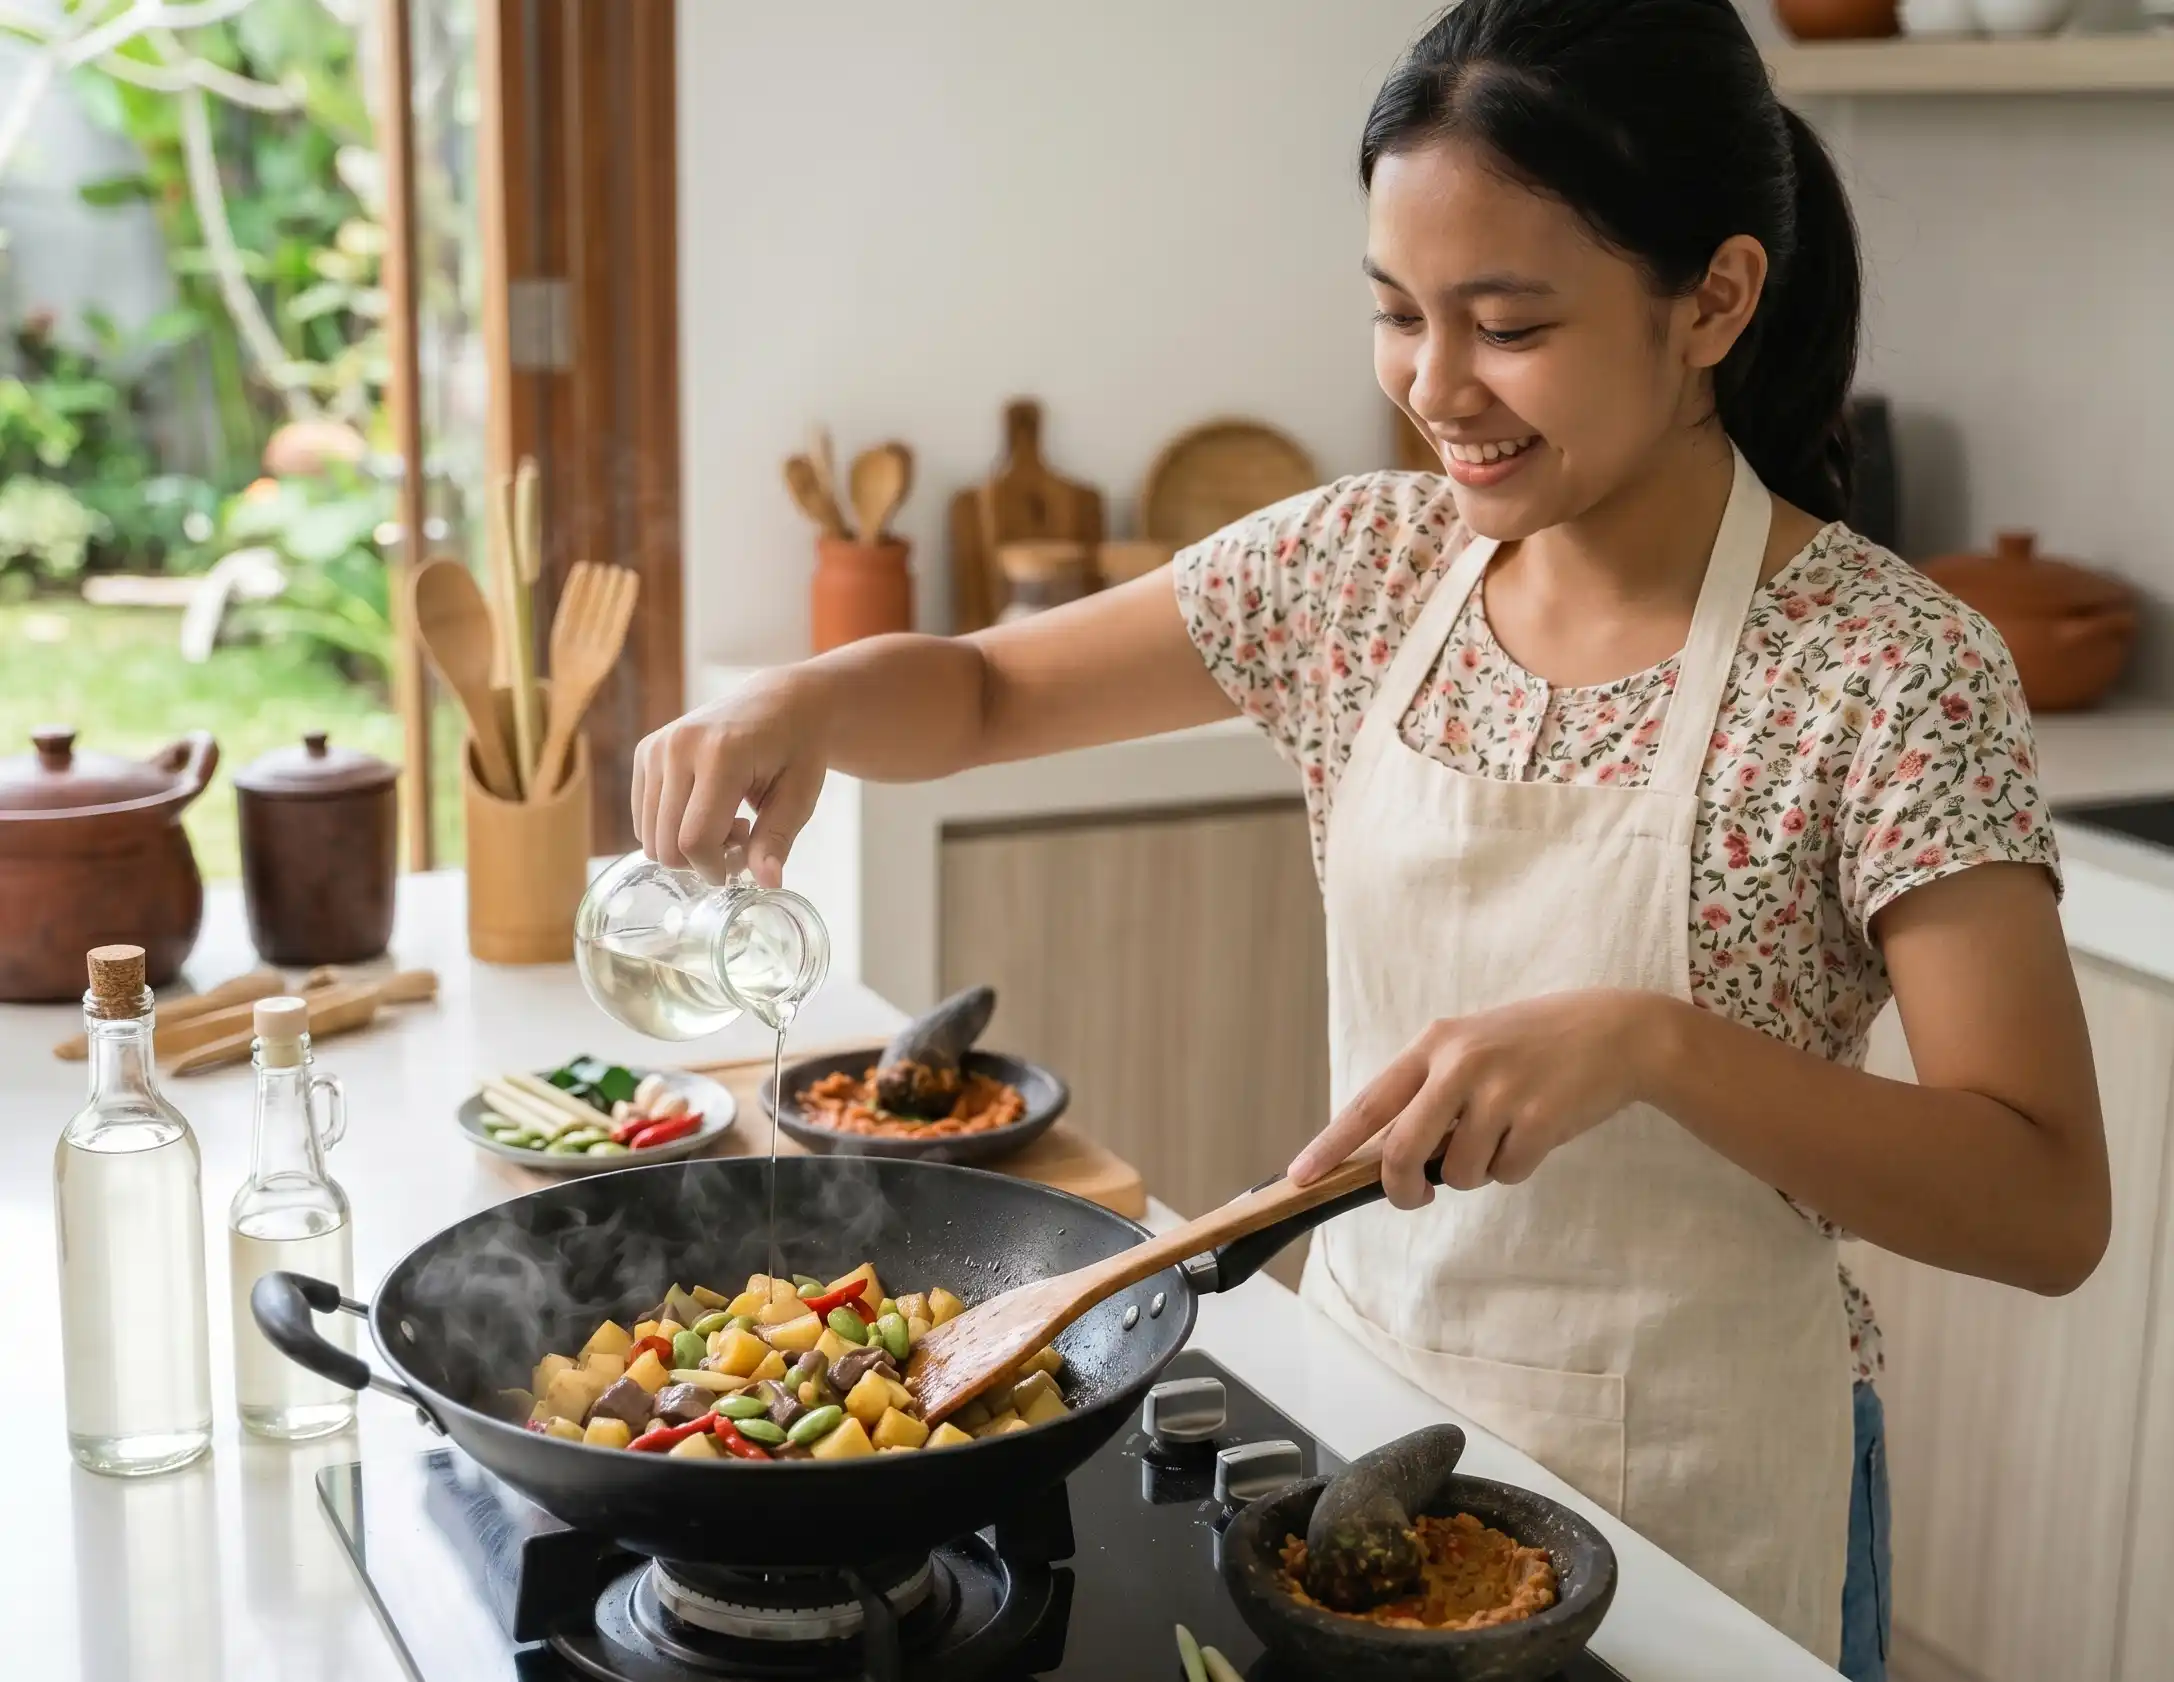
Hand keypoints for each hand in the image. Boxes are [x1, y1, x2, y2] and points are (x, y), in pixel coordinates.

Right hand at [630, 671, 829, 886]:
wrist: (780, 702)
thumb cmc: (796, 749)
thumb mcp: (800, 796)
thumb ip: (777, 839)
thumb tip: (767, 884)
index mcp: (721, 755)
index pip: (695, 839)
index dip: (714, 869)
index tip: (738, 868)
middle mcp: (679, 747)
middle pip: (666, 843)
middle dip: (701, 859)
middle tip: (739, 838)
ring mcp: (656, 747)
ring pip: (649, 835)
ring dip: (684, 845)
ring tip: (724, 821)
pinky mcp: (646, 751)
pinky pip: (643, 817)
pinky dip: (670, 827)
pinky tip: (704, 809)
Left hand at [1289, 991, 1659, 1207]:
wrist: (1617, 1031)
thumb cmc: (1534, 1045)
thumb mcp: (1472, 1048)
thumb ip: (1430, 1092)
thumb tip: (1389, 1157)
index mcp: (1434, 1045)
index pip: (1368, 1103)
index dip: (1330, 1146)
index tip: (1300, 1177)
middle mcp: (1460, 1064)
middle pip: (1403, 1152)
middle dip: (1403, 1188)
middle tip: (1417, 1195)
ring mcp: (1500, 1091)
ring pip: (1461, 1172)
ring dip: (1478, 1172)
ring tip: (1504, 1134)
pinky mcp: (1539, 1118)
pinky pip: (1508, 1173)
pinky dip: (1517, 1168)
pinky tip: (1537, 1131)